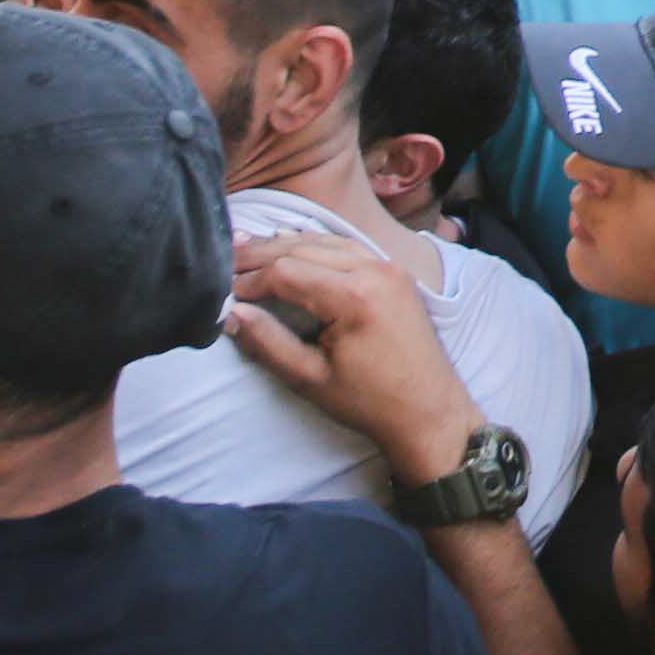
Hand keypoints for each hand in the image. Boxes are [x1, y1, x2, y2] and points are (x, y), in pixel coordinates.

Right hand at [223, 230, 481, 481]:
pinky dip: (315, 246)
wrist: (431, 412)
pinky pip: (347, 247)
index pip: (286, 270)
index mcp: (354, 296)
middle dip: (260, 255)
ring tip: (247, 249)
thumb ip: (268, 343)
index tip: (224, 293)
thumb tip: (231, 314)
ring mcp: (388, 267)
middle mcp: (374, 270)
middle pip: (302, 248)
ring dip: (285, 245)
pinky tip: (291, 247)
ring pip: (324, 242)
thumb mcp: (311, 379)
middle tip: (225, 261)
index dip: (250, 280)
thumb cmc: (371, 403)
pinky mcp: (395, 273)